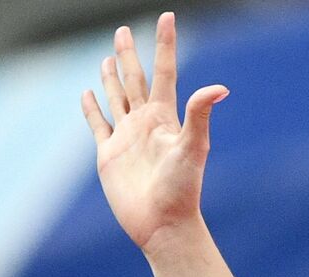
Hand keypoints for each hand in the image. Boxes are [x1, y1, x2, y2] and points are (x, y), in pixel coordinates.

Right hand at [81, 13, 227, 252]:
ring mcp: (125, 138)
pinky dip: (92, 108)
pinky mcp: (108, 155)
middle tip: (123, 29)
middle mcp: (145, 123)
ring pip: (116, 98)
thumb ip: (199, 115)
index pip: (164, 71)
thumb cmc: (182, 189)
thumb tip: (220, 87)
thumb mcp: (193, 148)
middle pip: (135, 79)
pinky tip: (88, 93)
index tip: (168, 16)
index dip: (165, 44)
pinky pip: (98, 125)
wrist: (162, 225)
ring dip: (112, 78)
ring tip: (107, 56)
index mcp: (165, 117)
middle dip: (129, 55)